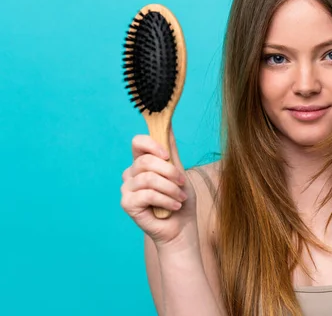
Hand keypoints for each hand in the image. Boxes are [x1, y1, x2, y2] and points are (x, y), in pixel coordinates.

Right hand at [120, 127, 198, 249]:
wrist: (181, 227)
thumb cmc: (180, 199)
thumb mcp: (179, 171)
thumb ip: (171, 151)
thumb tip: (167, 125)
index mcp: (142, 163)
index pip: (137, 142)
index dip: (151, 145)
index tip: (167, 155)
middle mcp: (131, 174)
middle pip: (145, 162)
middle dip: (169, 172)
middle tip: (182, 183)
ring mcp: (127, 189)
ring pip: (148, 179)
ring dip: (171, 189)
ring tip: (180, 198)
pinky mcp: (127, 204)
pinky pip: (147, 194)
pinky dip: (166, 200)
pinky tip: (174, 206)